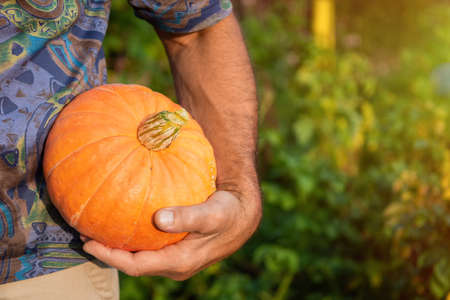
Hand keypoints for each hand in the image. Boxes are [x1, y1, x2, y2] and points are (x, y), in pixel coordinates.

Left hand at [82, 190, 260, 279]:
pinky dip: (134, 239)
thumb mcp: (211, 215)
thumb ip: (187, 217)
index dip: (111, 257)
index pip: (137, 265)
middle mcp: (174, 265)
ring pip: (141, 256)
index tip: (89, 243)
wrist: (242, 216)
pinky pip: (149, 247)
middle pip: (134, 264)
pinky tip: (126, 223)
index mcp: (179, 261)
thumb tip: (160, 219)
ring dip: (120, 246)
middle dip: (109, 253)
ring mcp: (176, 258)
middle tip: (85, 235)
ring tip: (99, 230)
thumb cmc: (227, 213)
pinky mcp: (177, 248)